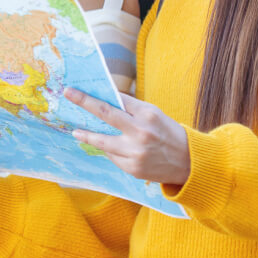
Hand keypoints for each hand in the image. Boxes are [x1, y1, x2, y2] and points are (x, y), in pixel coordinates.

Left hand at [64, 88, 190, 185]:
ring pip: (103, 141)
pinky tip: (109, 147)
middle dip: (84, 102)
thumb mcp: (155, 115)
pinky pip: (113, 156)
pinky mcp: (132, 168)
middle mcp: (140, 132)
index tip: (76, 89)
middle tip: (68, 94)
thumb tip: (106, 100)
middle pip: (105, 114)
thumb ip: (132, 109)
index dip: (94, 95)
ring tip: (76, 131)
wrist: (190, 163)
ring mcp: (135, 152)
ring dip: (87, 134)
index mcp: (147, 114)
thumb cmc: (169, 133)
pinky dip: (109, 150)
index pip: (116, 100)